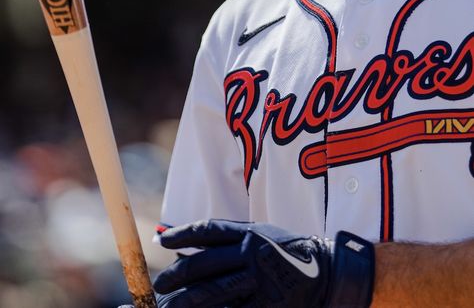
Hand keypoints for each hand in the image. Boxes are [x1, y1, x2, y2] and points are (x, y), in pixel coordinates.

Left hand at [153, 219, 372, 306]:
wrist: (331, 276)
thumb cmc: (294, 254)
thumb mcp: (264, 236)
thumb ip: (233, 240)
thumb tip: (193, 249)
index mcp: (251, 235)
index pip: (208, 231)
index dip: (183, 235)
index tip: (163, 242)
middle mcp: (252, 255)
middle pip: (204, 266)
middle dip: (177, 278)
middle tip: (161, 286)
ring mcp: (259, 282)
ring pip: (212, 293)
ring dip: (186, 301)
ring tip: (168, 307)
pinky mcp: (266, 306)